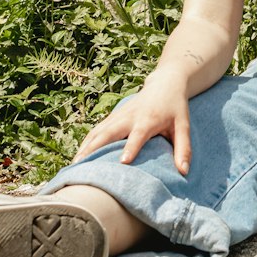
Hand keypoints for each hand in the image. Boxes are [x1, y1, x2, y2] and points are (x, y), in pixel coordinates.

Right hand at [72, 70, 190, 172]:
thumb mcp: (183, 126)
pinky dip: (85, 143)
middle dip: (94, 149)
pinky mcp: (112, 117)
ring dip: (85, 148)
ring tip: (73, 166)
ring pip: (97, 132)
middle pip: (108, 132)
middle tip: (82, 167)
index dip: (131, 147)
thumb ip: (184, 148)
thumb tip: (183, 172)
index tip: (123, 162)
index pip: (138, 135)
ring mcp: (118, 116)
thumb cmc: (175, 108)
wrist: (164, 83)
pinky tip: (77, 157)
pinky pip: (96, 131)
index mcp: (148, 119)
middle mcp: (129, 117)